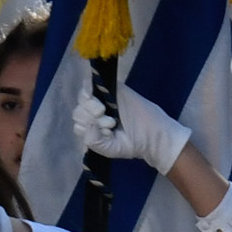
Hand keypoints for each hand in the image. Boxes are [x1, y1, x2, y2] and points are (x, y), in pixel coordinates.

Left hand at [72, 81, 192, 172]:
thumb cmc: (132, 143)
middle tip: (111, 125)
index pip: (78, 125)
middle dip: (91, 120)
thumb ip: (93, 140)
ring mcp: (103, 98)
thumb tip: (88, 123)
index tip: (107, 134)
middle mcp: (95, 112)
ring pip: (83, 99)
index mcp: (93, 126)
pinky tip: (92, 95)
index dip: (88, 130)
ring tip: (111, 117)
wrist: (152, 135)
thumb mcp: (109, 148)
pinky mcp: (113, 88)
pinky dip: (88, 87)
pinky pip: (91, 82)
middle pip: (78, 111)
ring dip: (92, 108)